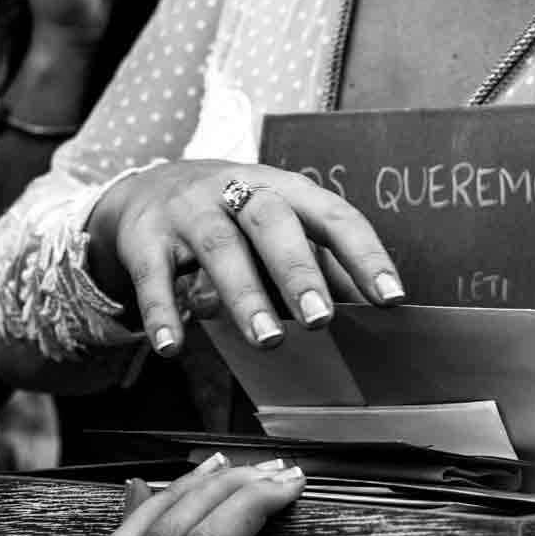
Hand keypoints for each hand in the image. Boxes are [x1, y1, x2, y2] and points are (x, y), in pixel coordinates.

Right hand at [87, 160, 402, 355]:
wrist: (145, 192)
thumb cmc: (234, 219)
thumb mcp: (280, 230)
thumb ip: (322, 265)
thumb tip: (374, 308)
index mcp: (283, 189)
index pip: (332, 215)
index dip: (364, 255)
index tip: (390, 297)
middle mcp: (236, 189)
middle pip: (272, 221)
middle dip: (298, 272)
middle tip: (320, 320)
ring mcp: (188, 210)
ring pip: (219, 247)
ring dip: (244, 296)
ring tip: (266, 341)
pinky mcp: (143, 236)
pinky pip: (154, 274)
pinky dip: (162, 311)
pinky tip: (174, 347)